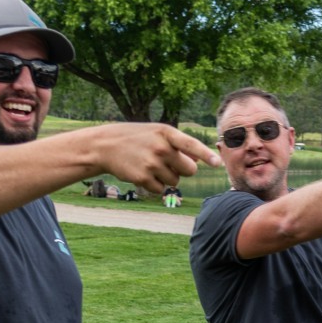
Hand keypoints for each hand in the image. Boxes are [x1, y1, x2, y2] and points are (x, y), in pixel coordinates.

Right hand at [94, 123, 219, 194]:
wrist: (104, 146)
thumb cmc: (137, 139)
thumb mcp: (157, 134)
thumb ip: (179, 145)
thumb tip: (200, 160)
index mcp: (166, 133)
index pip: (191, 145)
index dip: (206, 155)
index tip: (217, 164)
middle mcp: (161, 148)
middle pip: (190, 170)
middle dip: (184, 170)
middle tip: (169, 162)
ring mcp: (151, 163)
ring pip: (176, 181)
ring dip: (168, 177)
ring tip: (151, 165)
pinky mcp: (142, 178)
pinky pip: (161, 189)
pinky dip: (155, 185)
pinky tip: (143, 173)